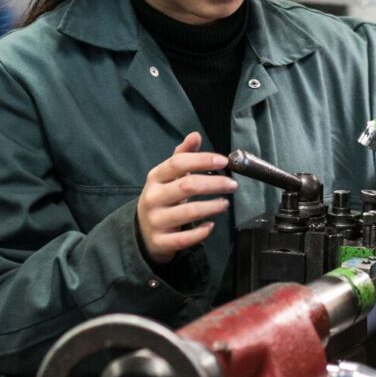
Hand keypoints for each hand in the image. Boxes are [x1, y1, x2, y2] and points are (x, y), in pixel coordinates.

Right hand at [137, 132, 236, 264]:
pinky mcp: (160, 241)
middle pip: (187, 186)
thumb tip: (195, 135)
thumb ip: (182, 156)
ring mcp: (156, 220)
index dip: (202, 160)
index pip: (178, 163)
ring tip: (225, 203)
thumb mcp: (168, 176)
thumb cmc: (162, 198)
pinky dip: (200, 232)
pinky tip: (211, 226)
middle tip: (233, 185)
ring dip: (211, 207)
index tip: (224, 161)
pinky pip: (184, 238)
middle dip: (214, 184)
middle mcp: (153, 197)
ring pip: (188, 212)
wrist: (143, 233)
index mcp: (155, 177)